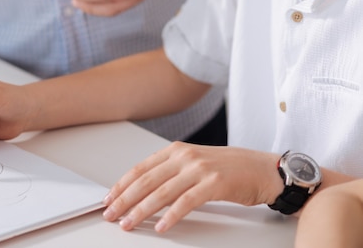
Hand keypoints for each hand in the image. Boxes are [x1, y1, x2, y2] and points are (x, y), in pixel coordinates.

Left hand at [102, 142, 281, 232]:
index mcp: (177, 150)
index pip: (141, 168)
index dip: (122, 185)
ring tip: (128, 223)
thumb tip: (144, 190)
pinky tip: (160, 226)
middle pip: (146, 180)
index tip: (109, 199)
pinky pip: (186, 202)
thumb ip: (172, 172)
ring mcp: (200, 169)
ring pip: (162, 192)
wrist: (266, 170)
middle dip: (125, 199)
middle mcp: (185, 156)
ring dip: (141, 210)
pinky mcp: (214, 184)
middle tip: (111, 214)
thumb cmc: (231, 168)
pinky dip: (171, 216)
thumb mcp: (195, 164)